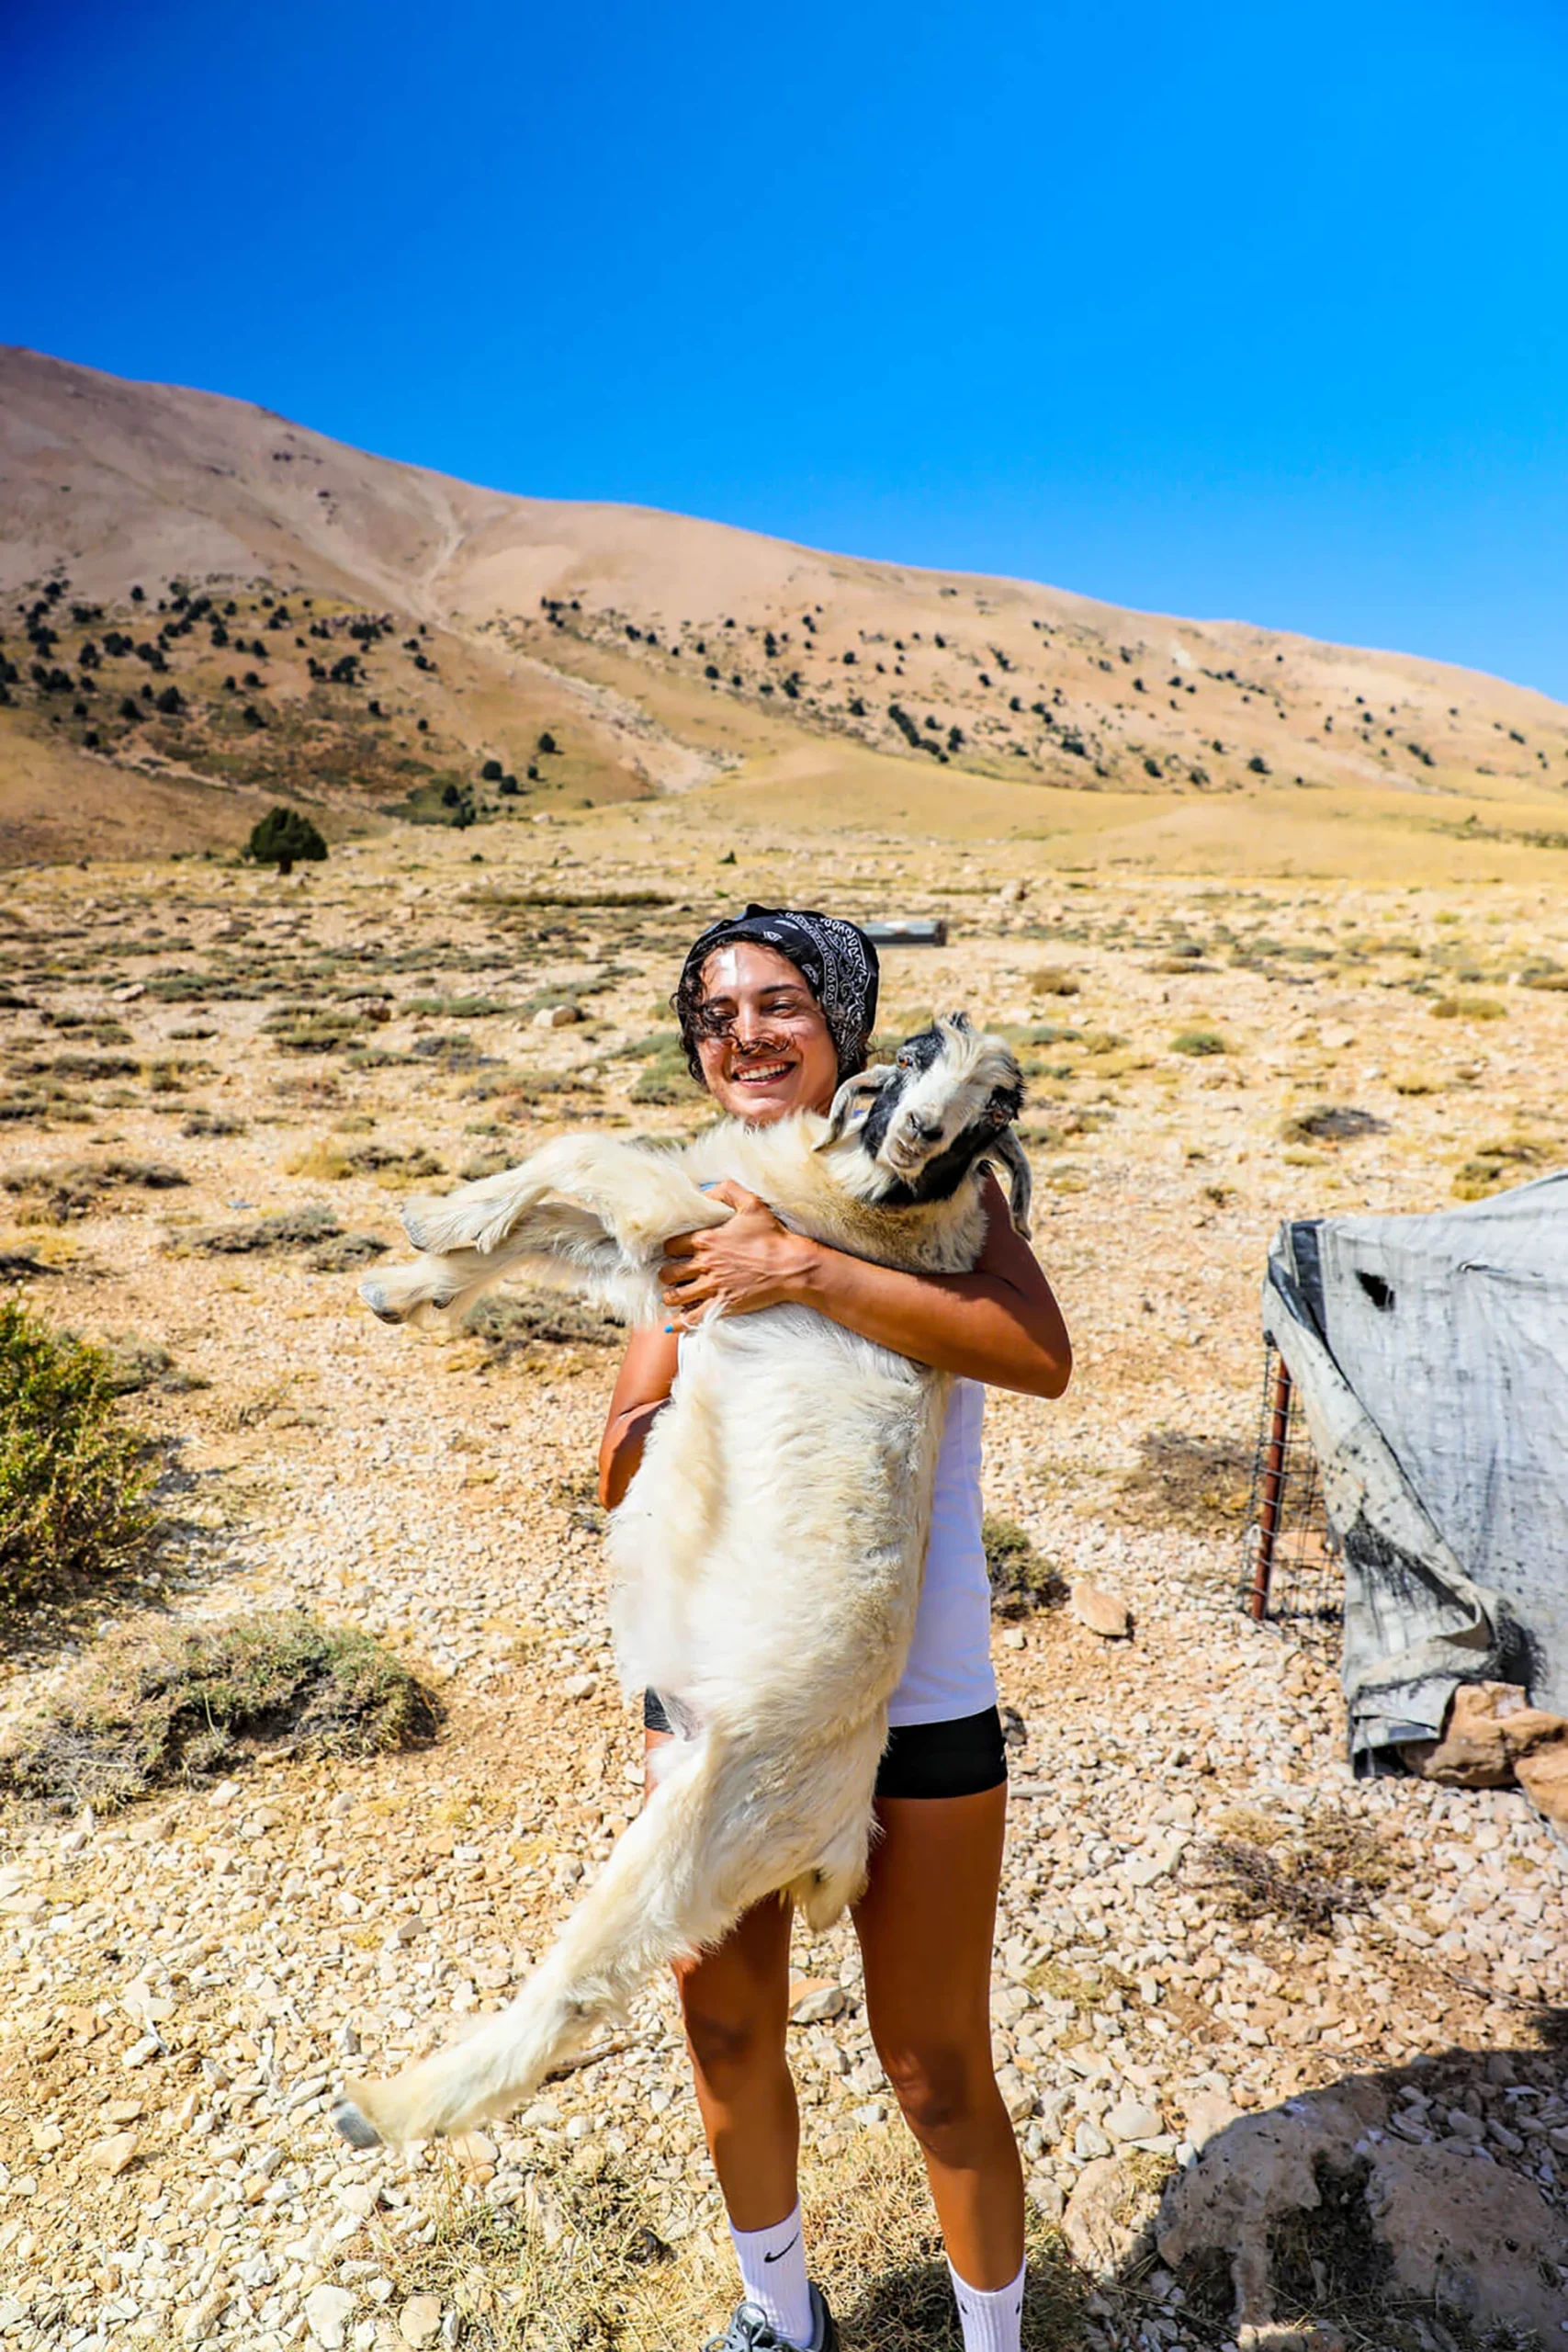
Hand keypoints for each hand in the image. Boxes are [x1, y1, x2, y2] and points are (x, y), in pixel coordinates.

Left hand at [659, 1181, 817, 1329]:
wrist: (791, 1265)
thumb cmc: (772, 1235)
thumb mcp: (751, 1203)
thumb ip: (726, 1191)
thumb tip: (705, 1191)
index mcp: (706, 1240)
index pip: (670, 1246)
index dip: (669, 1249)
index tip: (672, 1251)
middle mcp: (704, 1264)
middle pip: (668, 1273)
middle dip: (666, 1274)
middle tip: (670, 1275)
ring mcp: (713, 1287)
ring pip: (676, 1296)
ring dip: (671, 1296)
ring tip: (672, 1296)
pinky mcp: (723, 1305)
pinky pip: (693, 1318)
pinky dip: (681, 1322)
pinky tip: (676, 1323)